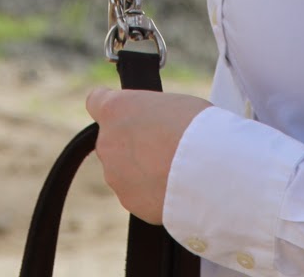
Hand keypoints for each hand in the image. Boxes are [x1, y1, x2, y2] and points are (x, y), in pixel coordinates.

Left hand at [85, 86, 210, 223]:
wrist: (208, 172)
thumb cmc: (194, 127)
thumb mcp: (170, 103)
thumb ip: (148, 114)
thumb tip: (151, 124)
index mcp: (114, 109)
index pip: (95, 101)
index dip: (110, 106)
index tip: (125, 112)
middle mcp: (107, 141)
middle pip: (113, 140)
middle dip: (131, 144)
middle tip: (162, 145)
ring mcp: (115, 175)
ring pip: (123, 170)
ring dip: (140, 170)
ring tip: (173, 169)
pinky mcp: (128, 202)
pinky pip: (136, 193)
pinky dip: (150, 192)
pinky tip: (173, 187)